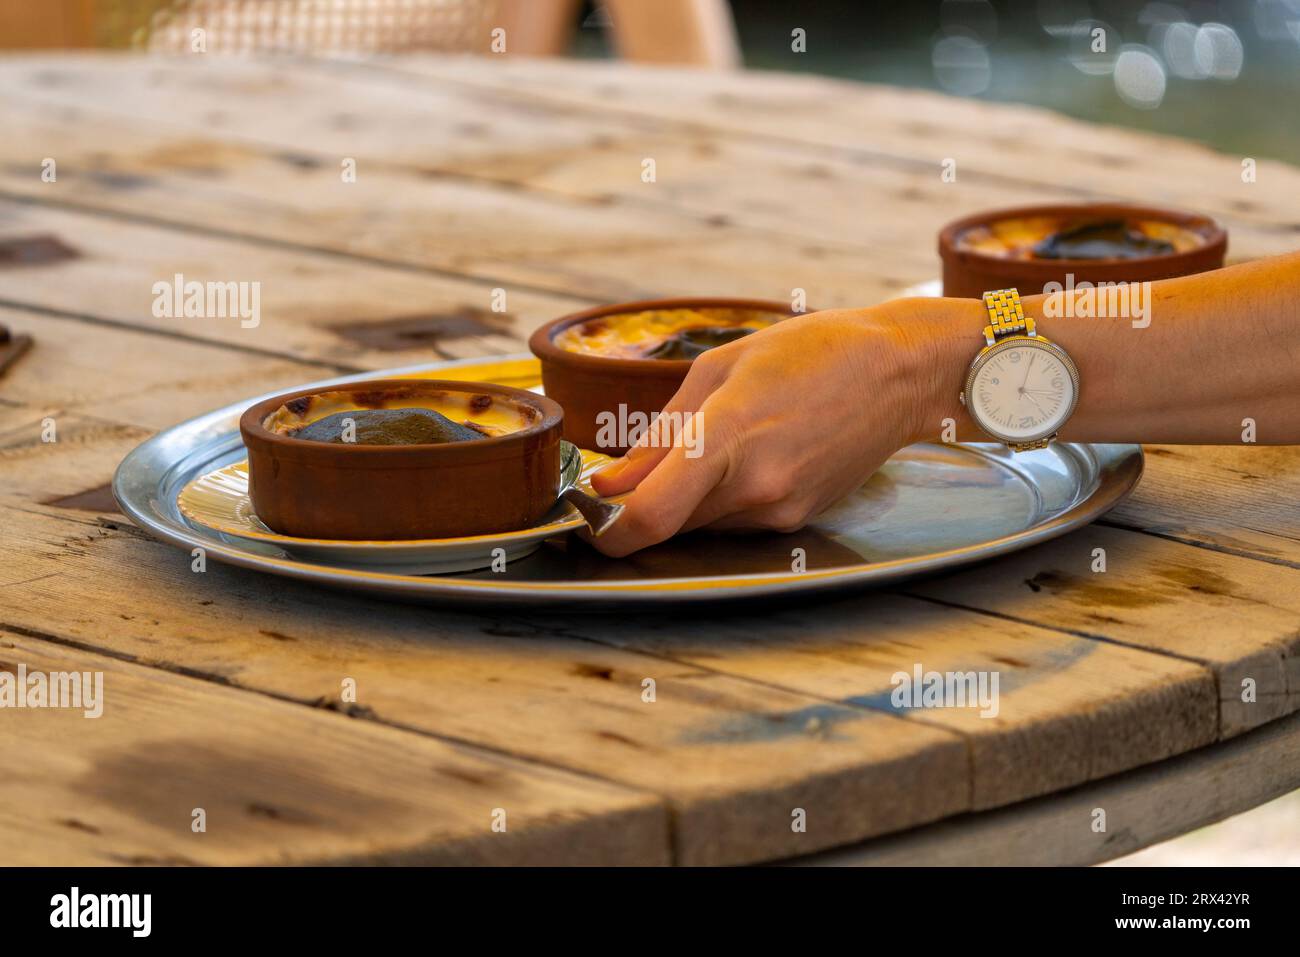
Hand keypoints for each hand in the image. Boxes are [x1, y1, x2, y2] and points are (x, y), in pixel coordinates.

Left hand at [587, 302, 954, 555]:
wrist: (902, 373)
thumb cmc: (811, 352)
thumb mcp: (720, 370)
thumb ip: (659, 434)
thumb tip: (611, 481)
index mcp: (728, 436)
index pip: (651, 516)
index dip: (607, 532)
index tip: (584, 519)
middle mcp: (755, 486)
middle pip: (668, 524)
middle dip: (639, 508)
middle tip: (629, 473)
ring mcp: (781, 509)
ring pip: (699, 525)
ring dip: (683, 499)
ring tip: (710, 443)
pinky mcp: (798, 520)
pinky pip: (734, 521)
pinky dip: (719, 499)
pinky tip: (745, 454)